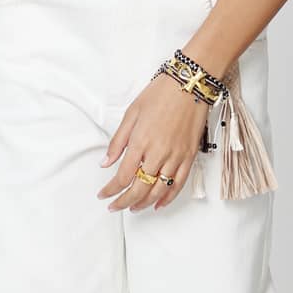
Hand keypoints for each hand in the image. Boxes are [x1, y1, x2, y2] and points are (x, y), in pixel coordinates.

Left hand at [98, 74, 209, 210]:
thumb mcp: (131, 114)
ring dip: (144, 203)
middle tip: (115, 207)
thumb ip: (118, 142)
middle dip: (124, 201)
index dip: (111, 190)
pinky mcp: (189, 157)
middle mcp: (158, 153)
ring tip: (133, 207)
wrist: (190, 85)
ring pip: (158, 190)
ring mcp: (176, 157)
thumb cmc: (160, 94)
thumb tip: (106, 163)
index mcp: (140, 142)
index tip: (103, 195)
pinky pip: (178, 184)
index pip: (123, 176)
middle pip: (139, 188)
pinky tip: (158, 204)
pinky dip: (168, 197)